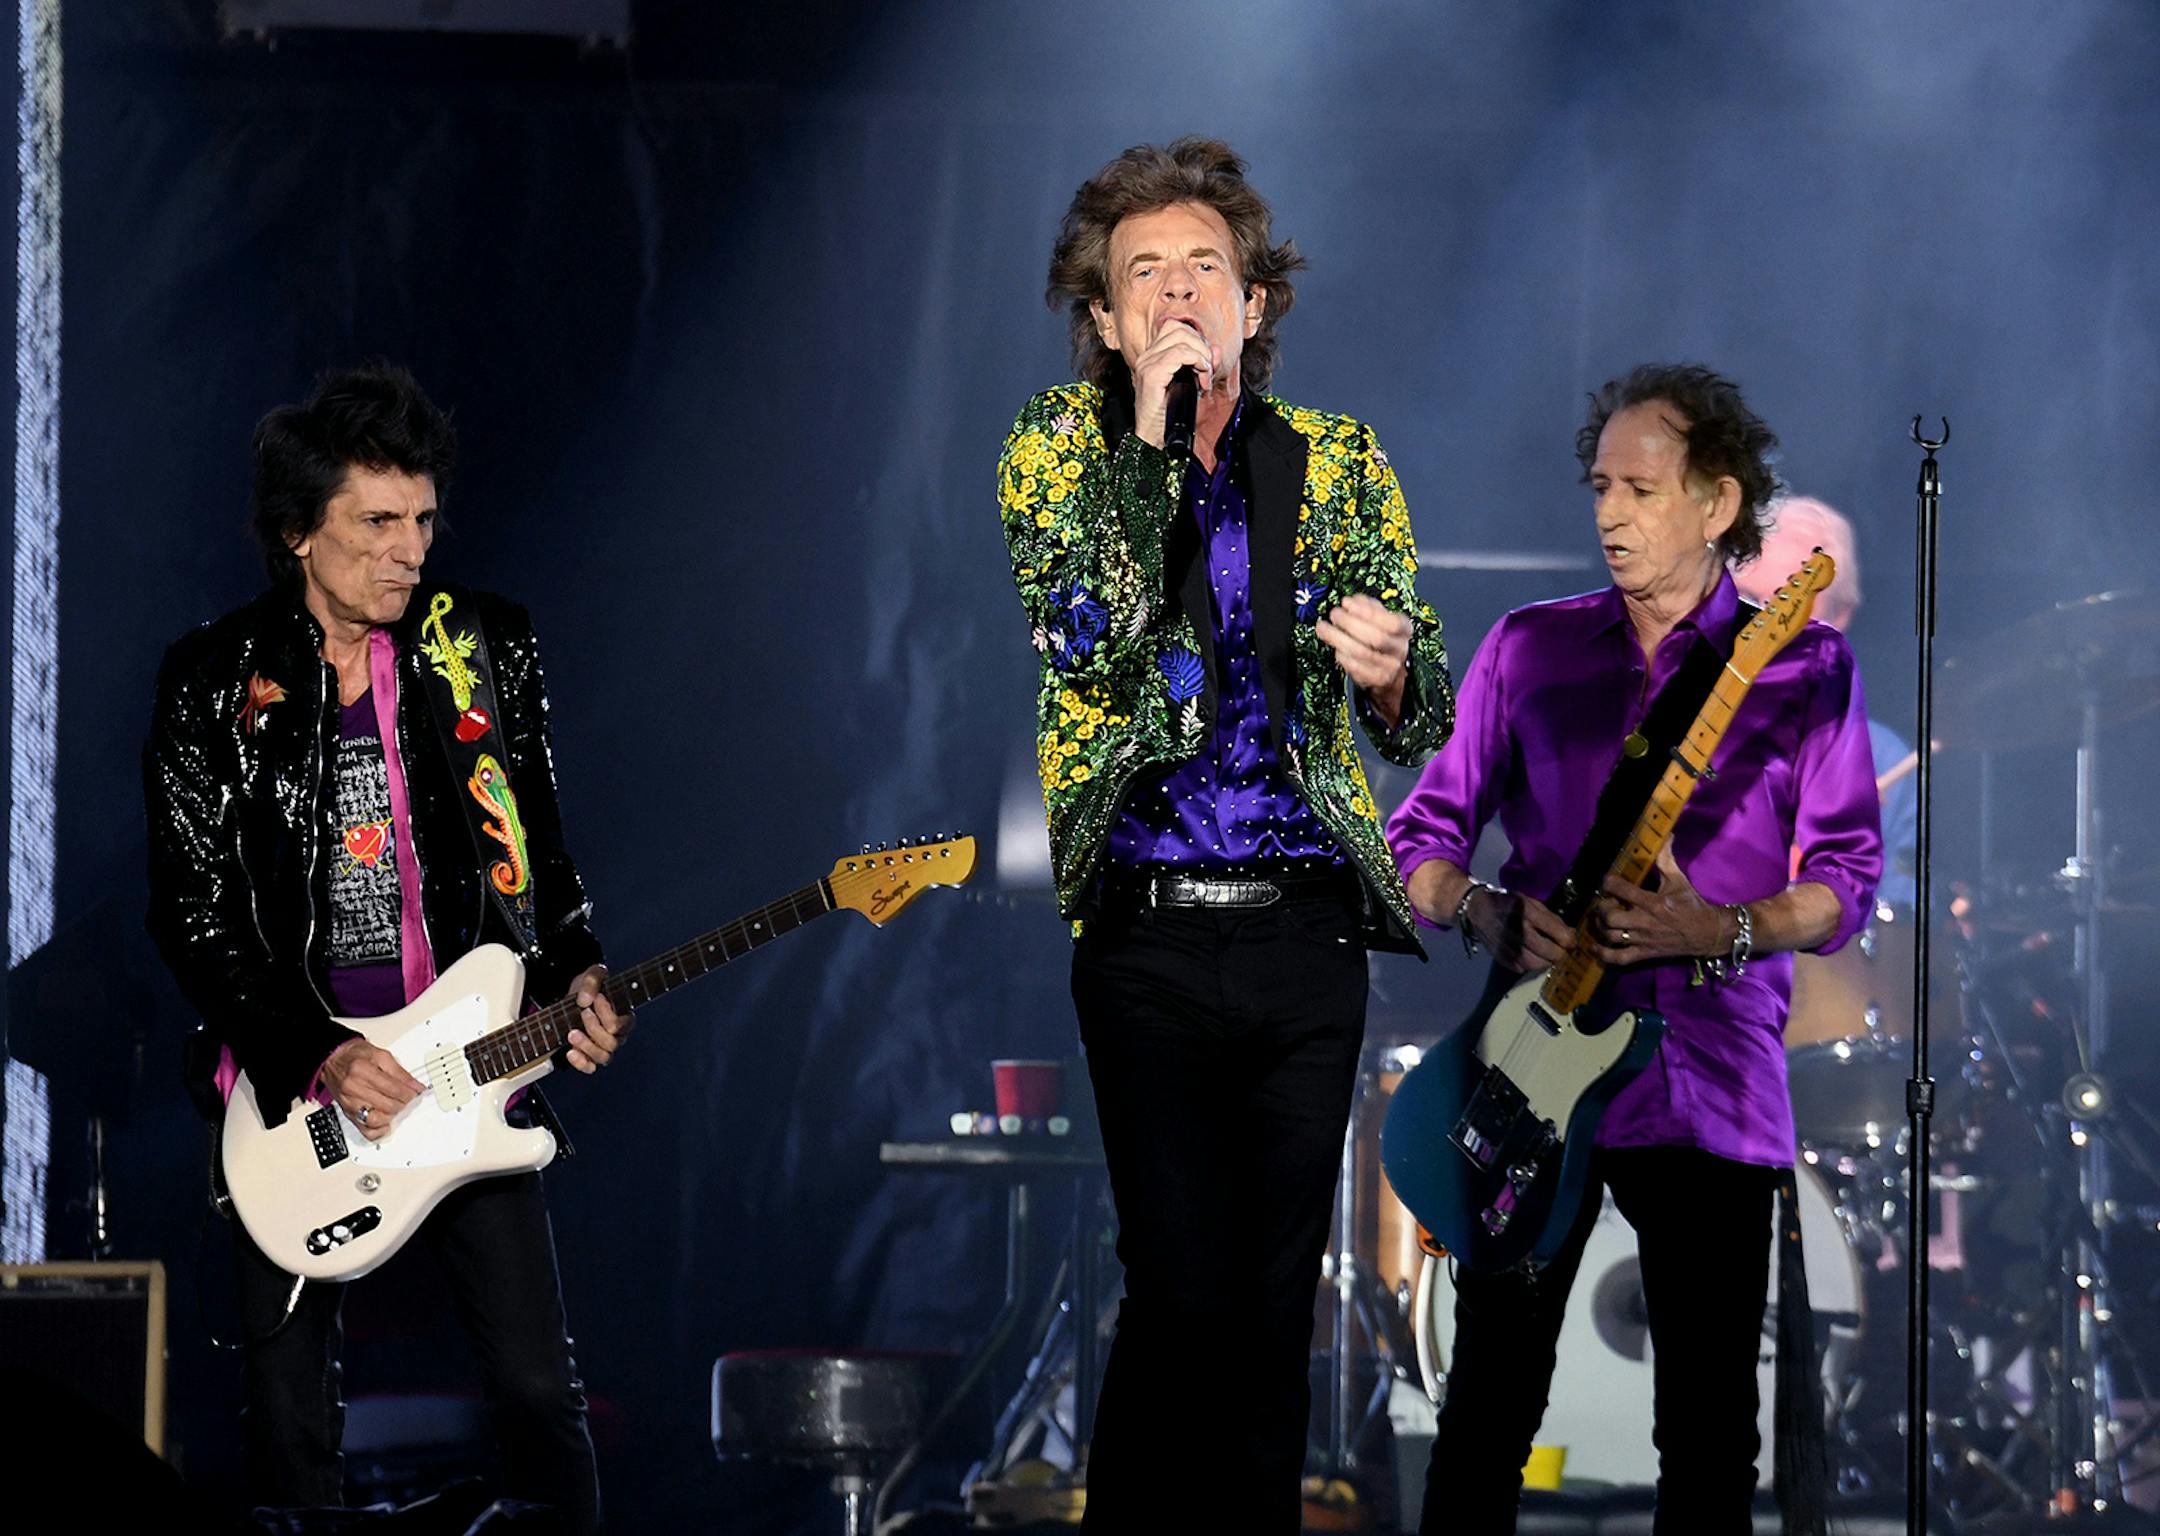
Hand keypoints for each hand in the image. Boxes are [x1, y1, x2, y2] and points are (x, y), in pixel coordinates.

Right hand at [322, 1038, 424, 1141]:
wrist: (333, 1061)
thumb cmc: (355, 1056)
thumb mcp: (380, 1055)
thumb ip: (400, 1072)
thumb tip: (416, 1086)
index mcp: (362, 1070)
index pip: (393, 1088)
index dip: (409, 1092)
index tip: (416, 1092)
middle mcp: (352, 1088)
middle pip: (387, 1105)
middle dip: (404, 1103)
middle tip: (408, 1098)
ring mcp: (349, 1104)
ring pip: (376, 1120)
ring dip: (392, 1115)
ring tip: (397, 1107)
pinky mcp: (348, 1114)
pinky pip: (365, 1130)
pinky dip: (378, 1130)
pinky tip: (386, 1122)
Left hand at [564, 964, 631, 1073]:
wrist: (575, 999)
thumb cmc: (590, 988)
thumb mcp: (592, 975)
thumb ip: (592, 981)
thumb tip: (584, 1000)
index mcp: (625, 1018)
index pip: (620, 1025)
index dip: (606, 1013)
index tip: (597, 998)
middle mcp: (617, 1036)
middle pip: (611, 1043)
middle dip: (593, 1028)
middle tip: (583, 1012)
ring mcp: (603, 1048)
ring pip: (603, 1057)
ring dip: (586, 1046)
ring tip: (571, 1033)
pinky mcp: (589, 1056)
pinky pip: (589, 1067)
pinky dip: (580, 1062)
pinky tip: (570, 1051)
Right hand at [1129, 321, 1219, 450]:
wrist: (1154, 440)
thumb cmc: (1170, 416)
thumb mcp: (1192, 385)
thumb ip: (1203, 364)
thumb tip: (1215, 348)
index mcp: (1153, 356)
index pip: (1175, 328)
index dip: (1196, 340)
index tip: (1206, 363)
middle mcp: (1147, 357)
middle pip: (1179, 328)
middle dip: (1201, 346)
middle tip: (1208, 370)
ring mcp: (1147, 364)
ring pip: (1181, 338)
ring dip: (1201, 354)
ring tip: (1204, 376)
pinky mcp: (1151, 375)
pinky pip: (1179, 354)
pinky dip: (1196, 362)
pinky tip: (1201, 379)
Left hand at [1316, 594, 1412, 720]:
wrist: (1389, 670)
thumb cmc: (1382, 639)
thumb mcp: (1381, 618)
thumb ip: (1368, 606)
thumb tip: (1352, 601)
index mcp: (1404, 630)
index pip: (1392, 622)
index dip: (1368, 612)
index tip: (1347, 603)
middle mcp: (1399, 649)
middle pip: (1376, 637)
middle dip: (1350, 623)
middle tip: (1334, 614)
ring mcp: (1389, 667)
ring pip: (1362, 653)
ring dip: (1338, 638)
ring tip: (1323, 628)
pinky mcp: (1376, 680)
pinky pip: (1355, 667)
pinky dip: (1341, 655)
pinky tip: (1335, 647)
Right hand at [1468, 888, 1574, 974]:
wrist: (1476, 909)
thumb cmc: (1508, 903)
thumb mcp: (1532, 903)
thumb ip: (1552, 919)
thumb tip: (1570, 935)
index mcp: (1529, 914)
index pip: (1561, 936)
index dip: (1571, 941)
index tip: (1571, 941)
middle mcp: (1519, 932)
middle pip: (1552, 954)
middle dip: (1560, 953)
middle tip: (1560, 949)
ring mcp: (1509, 947)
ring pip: (1538, 965)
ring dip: (1546, 962)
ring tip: (1546, 954)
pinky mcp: (1501, 957)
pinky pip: (1523, 968)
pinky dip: (1530, 965)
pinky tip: (1529, 954)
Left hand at [1587, 845, 1726, 965]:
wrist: (1708, 933)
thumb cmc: (1691, 905)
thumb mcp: (1679, 880)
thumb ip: (1666, 859)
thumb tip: (1666, 835)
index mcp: (1652, 902)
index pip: (1621, 889)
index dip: (1608, 882)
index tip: (1608, 880)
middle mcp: (1645, 921)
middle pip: (1609, 916)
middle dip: (1601, 908)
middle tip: (1605, 903)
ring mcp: (1643, 939)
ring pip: (1611, 936)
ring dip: (1600, 927)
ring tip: (1601, 920)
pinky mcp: (1645, 954)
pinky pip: (1619, 958)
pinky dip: (1603, 954)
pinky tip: (1595, 947)